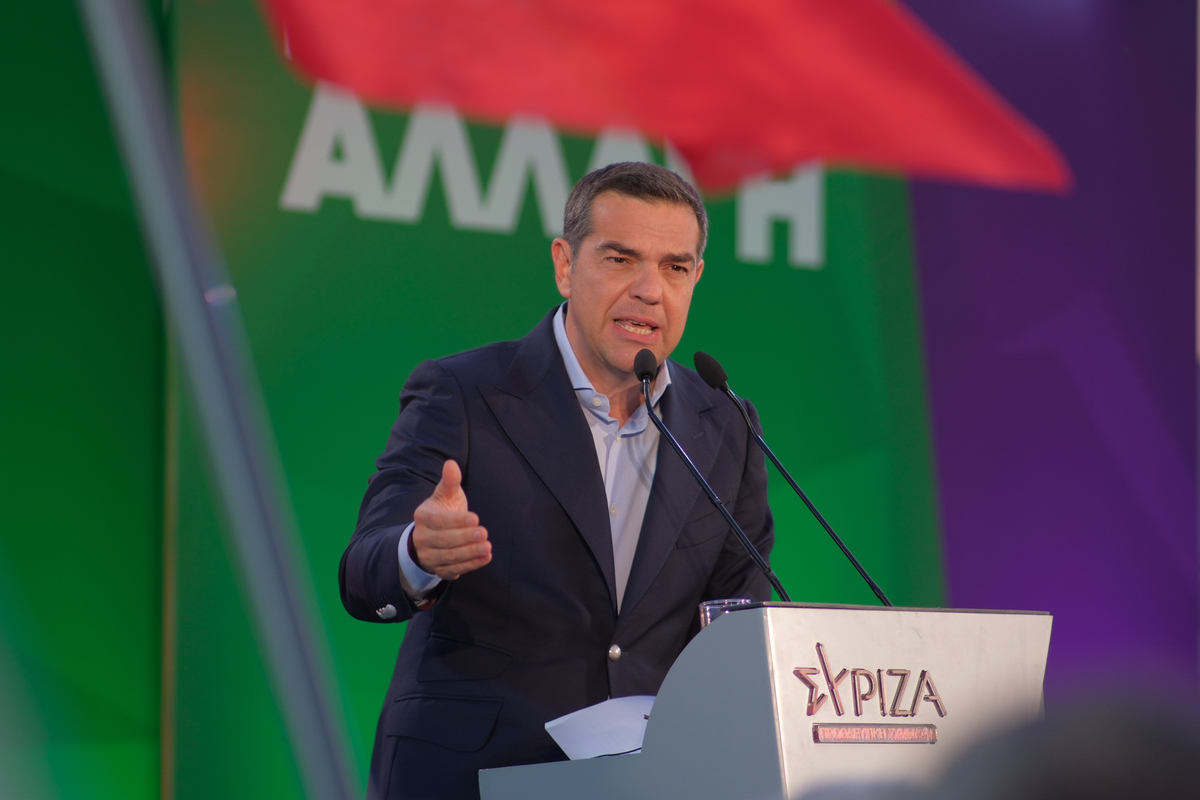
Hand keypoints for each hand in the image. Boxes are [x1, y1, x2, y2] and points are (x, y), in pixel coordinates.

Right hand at [411, 459, 491, 579]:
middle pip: (444, 540)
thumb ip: (450, 481)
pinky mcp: (439, 569)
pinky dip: (471, 565)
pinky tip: (485, 557)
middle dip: (465, 538)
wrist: (430, 536)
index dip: (456, 521)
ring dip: (469, 553)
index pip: (438, 520)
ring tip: (487, 547)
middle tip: (484, 533)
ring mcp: (429, 556)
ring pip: (449, 557)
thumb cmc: (442, 511)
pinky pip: (454, 569)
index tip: (475, 518)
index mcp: (423, 517)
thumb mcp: (445, 495)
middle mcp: (422, 538)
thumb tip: (451, 464)